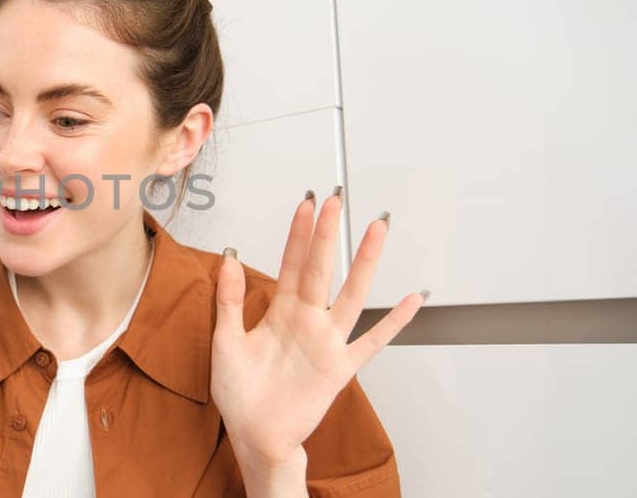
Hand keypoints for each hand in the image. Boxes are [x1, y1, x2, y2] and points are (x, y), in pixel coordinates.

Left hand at [211, 189, 424, 476]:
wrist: (255, 436)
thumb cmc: (239, 395)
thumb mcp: (225, 343)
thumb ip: (229, 302)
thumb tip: (229, 259)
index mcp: (279, 314)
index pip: (291, 264)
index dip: (298, 234)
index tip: (306, 204)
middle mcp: (307, 321)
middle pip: (321, 268)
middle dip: (327, 234)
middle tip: (336, 200)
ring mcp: (327, 342)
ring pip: (351, 294)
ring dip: (364, 262)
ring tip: (377, 230)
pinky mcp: (340, 368)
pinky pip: (373, 342)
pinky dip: (394, 322)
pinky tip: (412, 300)